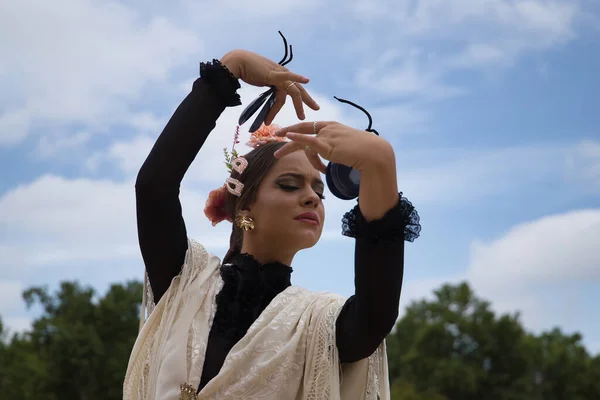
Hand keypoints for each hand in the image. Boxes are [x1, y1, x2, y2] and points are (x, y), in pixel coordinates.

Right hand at [221, 50, 319, 123]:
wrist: (237, 62)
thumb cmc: (246, 71)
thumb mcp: (260, 81)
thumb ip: (267, 88)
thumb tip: (268, 96)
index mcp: (279, 76)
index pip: (292, 88)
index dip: (301, 97)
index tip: (305, 106)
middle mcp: (282, 74)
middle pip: (298, 89)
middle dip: (307, 100)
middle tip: (316, 108)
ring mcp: (279, 73)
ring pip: (293, 91)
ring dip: (297, 105)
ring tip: (300, 117)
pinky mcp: (273, 74)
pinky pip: (287, 78)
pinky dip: (297, 78)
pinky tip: (306, 80)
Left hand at [273, 121, 393, 172]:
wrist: (373, 153)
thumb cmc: (364, 152)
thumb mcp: (347, 148)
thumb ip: (336, 150)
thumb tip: (332, 158)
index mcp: (332, 126)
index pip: (312, 127)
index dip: (299, 129)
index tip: (288, 132)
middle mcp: (328, 128)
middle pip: (303, 128)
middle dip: (288, 131)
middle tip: (276, 134)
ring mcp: (327, 135)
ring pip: (302, 141)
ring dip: (287, 148)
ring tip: (277, 155)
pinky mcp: (327, 145)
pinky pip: (308, 141)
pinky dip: (296, 139)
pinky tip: (287, 137)